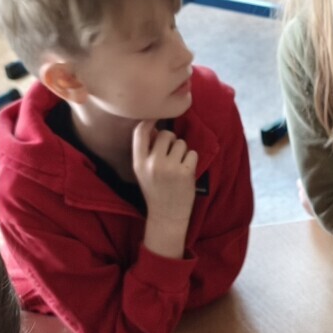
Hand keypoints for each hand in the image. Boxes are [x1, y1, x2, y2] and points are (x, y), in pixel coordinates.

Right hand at [132, 121, 198, 256]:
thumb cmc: (156, 190)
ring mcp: (170, 168)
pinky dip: (192, 160)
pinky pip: (193, 153)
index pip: (140, 132)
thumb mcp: (142, 171)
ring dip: (182, 151)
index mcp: (139, 162)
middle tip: (171, 153)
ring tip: (178, 165)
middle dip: (171, 140)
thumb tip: (154, 126)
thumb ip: (146, 150)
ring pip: (181, 143)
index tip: (155, 118)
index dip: (149, 120)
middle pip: (166, 134)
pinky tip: (186, 171)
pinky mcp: (186, 172)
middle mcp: (153, 163)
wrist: (167, 215)